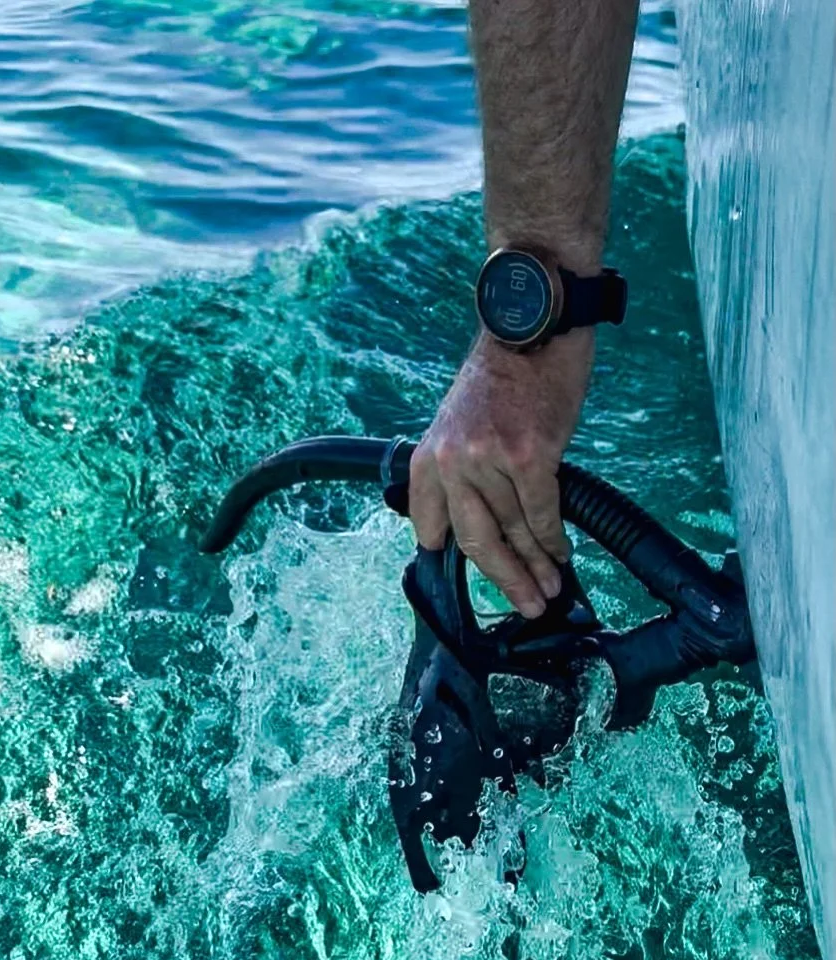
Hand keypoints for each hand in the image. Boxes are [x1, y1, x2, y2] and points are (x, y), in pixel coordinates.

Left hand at [409, 329, 593, 617]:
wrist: (533, 322)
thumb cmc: (504, 373)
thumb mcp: (461, 421)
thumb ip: (464, 470)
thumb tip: (488, 517)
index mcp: (429, 456)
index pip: (431, 524)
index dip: (453, 556)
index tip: (478, 578)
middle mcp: (452, 461)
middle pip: (475, 540)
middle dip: (504, 578)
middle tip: (527, 604)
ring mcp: (489, 459)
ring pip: (515, 530)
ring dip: (538, 565)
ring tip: (551, 588)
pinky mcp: (530, 455)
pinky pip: (542, 513)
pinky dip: (554, 541)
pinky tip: (564, 556)